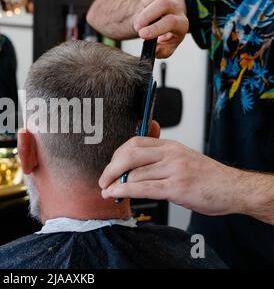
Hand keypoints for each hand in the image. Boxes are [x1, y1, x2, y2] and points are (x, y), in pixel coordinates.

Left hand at [99, 137, 246, 216]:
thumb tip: (132, 167)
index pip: (135, 142)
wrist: (234, 189)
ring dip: (115, 183)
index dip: (116, 155)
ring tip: (108, 192)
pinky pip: (144, 187)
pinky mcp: (177, 187)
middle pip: (129, 154)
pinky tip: (116, 193)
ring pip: (134, 172)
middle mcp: (170, 153)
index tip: (110, 167)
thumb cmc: (207, 177)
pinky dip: (124, 190)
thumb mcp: (182, 158)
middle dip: (110, 168)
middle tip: (103, 180)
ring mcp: (174, 169)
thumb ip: (160, 159)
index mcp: (170, 145)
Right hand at [133, 0, 188, 57]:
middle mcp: (176, 8)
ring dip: (146, 1)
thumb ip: (162, 52)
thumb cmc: (164, 37)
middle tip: (138, 27)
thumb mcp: (165, 49)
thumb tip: (156, 49)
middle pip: (163, 4)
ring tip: (141, 13)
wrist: (162, 24)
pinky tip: (142, 3)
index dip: (155, 28)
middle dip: (146, 15)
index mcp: (181, 24)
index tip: (142, 35)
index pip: (170, 22)